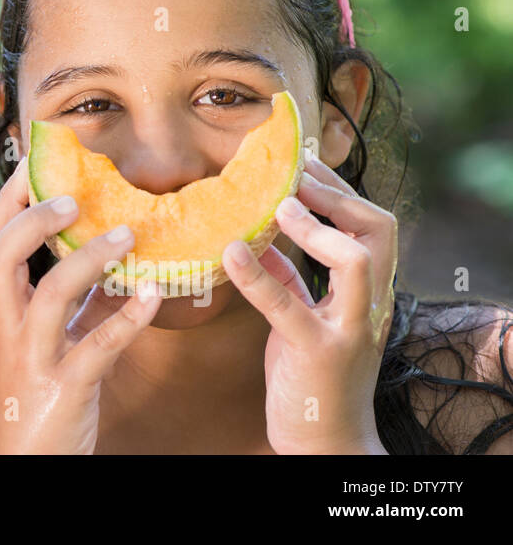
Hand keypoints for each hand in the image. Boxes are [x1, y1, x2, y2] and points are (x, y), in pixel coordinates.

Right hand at [0, 160, 161, 454]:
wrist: (21, 468)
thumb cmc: (38, 403)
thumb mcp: (49, 345)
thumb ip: (75, 306)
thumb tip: (114, 265)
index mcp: (3, 311)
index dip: (11, 199)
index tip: (35, 161)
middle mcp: (8, 327)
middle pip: (0, 255)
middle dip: (33, 218)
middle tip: (74, 195)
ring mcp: (33, 358)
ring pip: (50, 295)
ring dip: (89, 258)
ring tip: (129, 235)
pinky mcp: (63, 389)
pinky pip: (96, 347)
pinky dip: (128, 318)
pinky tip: (156, 295)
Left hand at [222, 149, 396, 454]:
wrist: (326, 442)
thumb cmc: (315, 376)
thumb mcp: (306, 318)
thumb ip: (292, 279)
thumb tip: (262, 239)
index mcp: (367, 293)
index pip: (374, 226)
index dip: (341, 191)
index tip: (305, 166)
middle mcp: (368, 306)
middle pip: (379, 232)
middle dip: (338, 196)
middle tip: (296, 177)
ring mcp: (347, 330)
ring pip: (357, 262)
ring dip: (316, 226)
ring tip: (278, 206)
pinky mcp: (316, 353)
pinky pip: (288, 306)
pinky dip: (258, 275)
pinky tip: (230, 253)